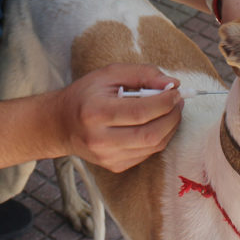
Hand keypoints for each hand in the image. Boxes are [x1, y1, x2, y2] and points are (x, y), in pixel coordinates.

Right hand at [56, 63, 182, 172]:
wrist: (60, 124)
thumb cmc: (86, 94)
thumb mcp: (109, 74)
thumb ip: (142, 73)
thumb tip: (173, 84)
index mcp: (95, 112)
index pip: (140, 112)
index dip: (165, 102)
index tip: (175, 91)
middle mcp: (100, 139)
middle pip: (150, 134)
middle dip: (172, 116)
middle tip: (178, 102)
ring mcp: (107, 156)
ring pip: (153, 146)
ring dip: (170, 127)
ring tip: (171, 111)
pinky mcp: (115, 165)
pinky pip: (147, 154)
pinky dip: (159, 138)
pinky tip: (157, 124)